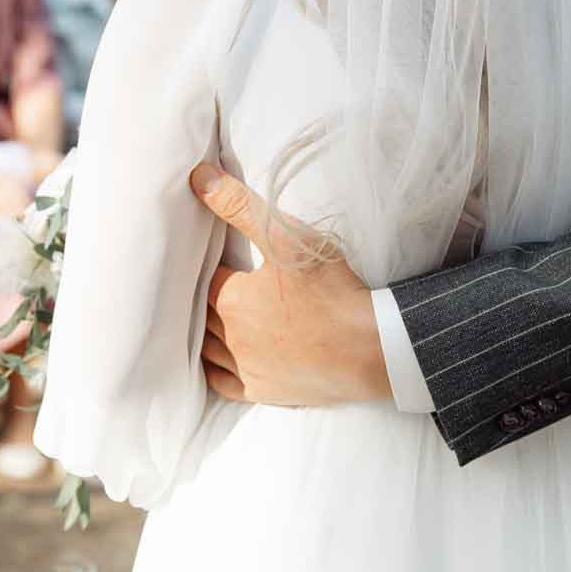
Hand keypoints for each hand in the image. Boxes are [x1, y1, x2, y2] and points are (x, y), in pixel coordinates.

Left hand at [189, 164, 388, 406]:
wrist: (372, 348)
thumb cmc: (333, 291)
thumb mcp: (288, 237)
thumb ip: (241, 206)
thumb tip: (198, 179)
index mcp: (232, 299)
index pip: (206, 276)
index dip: (208, 263)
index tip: (215, 254)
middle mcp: (231, 338)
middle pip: (200, 312)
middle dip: (200, 295)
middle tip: (204, 281)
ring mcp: (246, 368)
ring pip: (205, 348)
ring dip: (201, 330)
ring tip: (202, 315)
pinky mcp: (262, 392)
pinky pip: (222, 383)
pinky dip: (212, 370)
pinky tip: (214, 361)